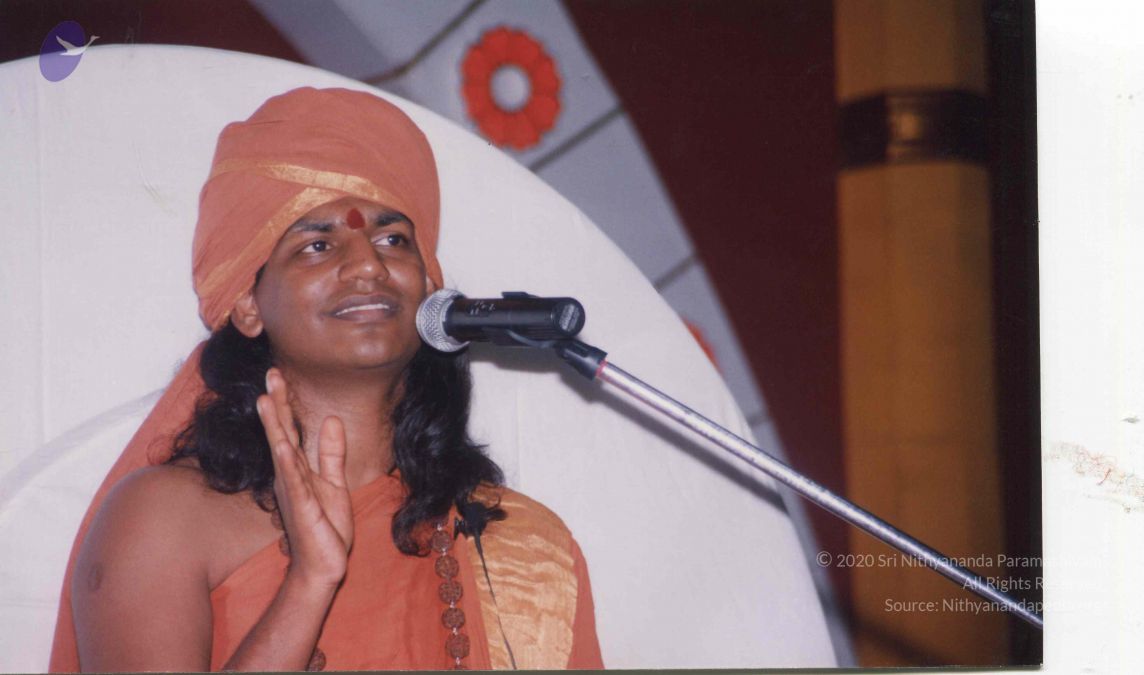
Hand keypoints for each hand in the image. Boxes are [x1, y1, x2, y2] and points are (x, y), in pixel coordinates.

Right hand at [257, 368, 353, 589]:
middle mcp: (289, 475)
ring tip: (266, 399)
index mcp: (297, 468)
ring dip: (275, 425)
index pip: (290, 429)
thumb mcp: (334, 482)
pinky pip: (294, 481)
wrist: (322, 565)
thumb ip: (331, 452)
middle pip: (281, 432)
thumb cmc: (324, 527)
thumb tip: (330, 419)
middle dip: (276, 403)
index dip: (285, 402)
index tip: (278, 374)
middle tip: (270, 373)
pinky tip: (282, 445)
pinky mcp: (302, 506)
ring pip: (282, 450)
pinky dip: (288, 462)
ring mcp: (293, 489)